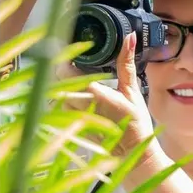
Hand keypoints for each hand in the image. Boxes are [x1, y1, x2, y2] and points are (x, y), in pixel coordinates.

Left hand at [56, 33, 154, 157]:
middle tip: (75, 63)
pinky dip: (66, 100)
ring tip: (78, 81)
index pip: (65, 70)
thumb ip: (126, 63)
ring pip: (57, 94)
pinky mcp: (72, 125)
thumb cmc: (135, 124)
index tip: (72, 52)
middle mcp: (78, 105)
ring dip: (64, 86)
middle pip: (58, 81)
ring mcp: (73, 117)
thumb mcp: (133, 90)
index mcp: (93, 93)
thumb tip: (129, 38)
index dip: (65, 59)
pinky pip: (61, 108)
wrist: (132, 154)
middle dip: (64, 71)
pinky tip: (79, 99)